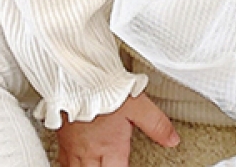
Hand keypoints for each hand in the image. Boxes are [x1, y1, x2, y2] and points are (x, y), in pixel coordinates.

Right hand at [56, 93, 179, 166]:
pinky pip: (63, 163)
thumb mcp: (138, 105)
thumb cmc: (105, 89)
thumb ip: (156, 124)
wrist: (77, 77)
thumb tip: (172, 139)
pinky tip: (76, 162)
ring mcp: (74, 149)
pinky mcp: (63, 140)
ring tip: (97, 164)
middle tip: (111, 164)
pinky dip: (70, 166)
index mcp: (111, 149)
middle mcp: (91, 154)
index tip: (125, 165)